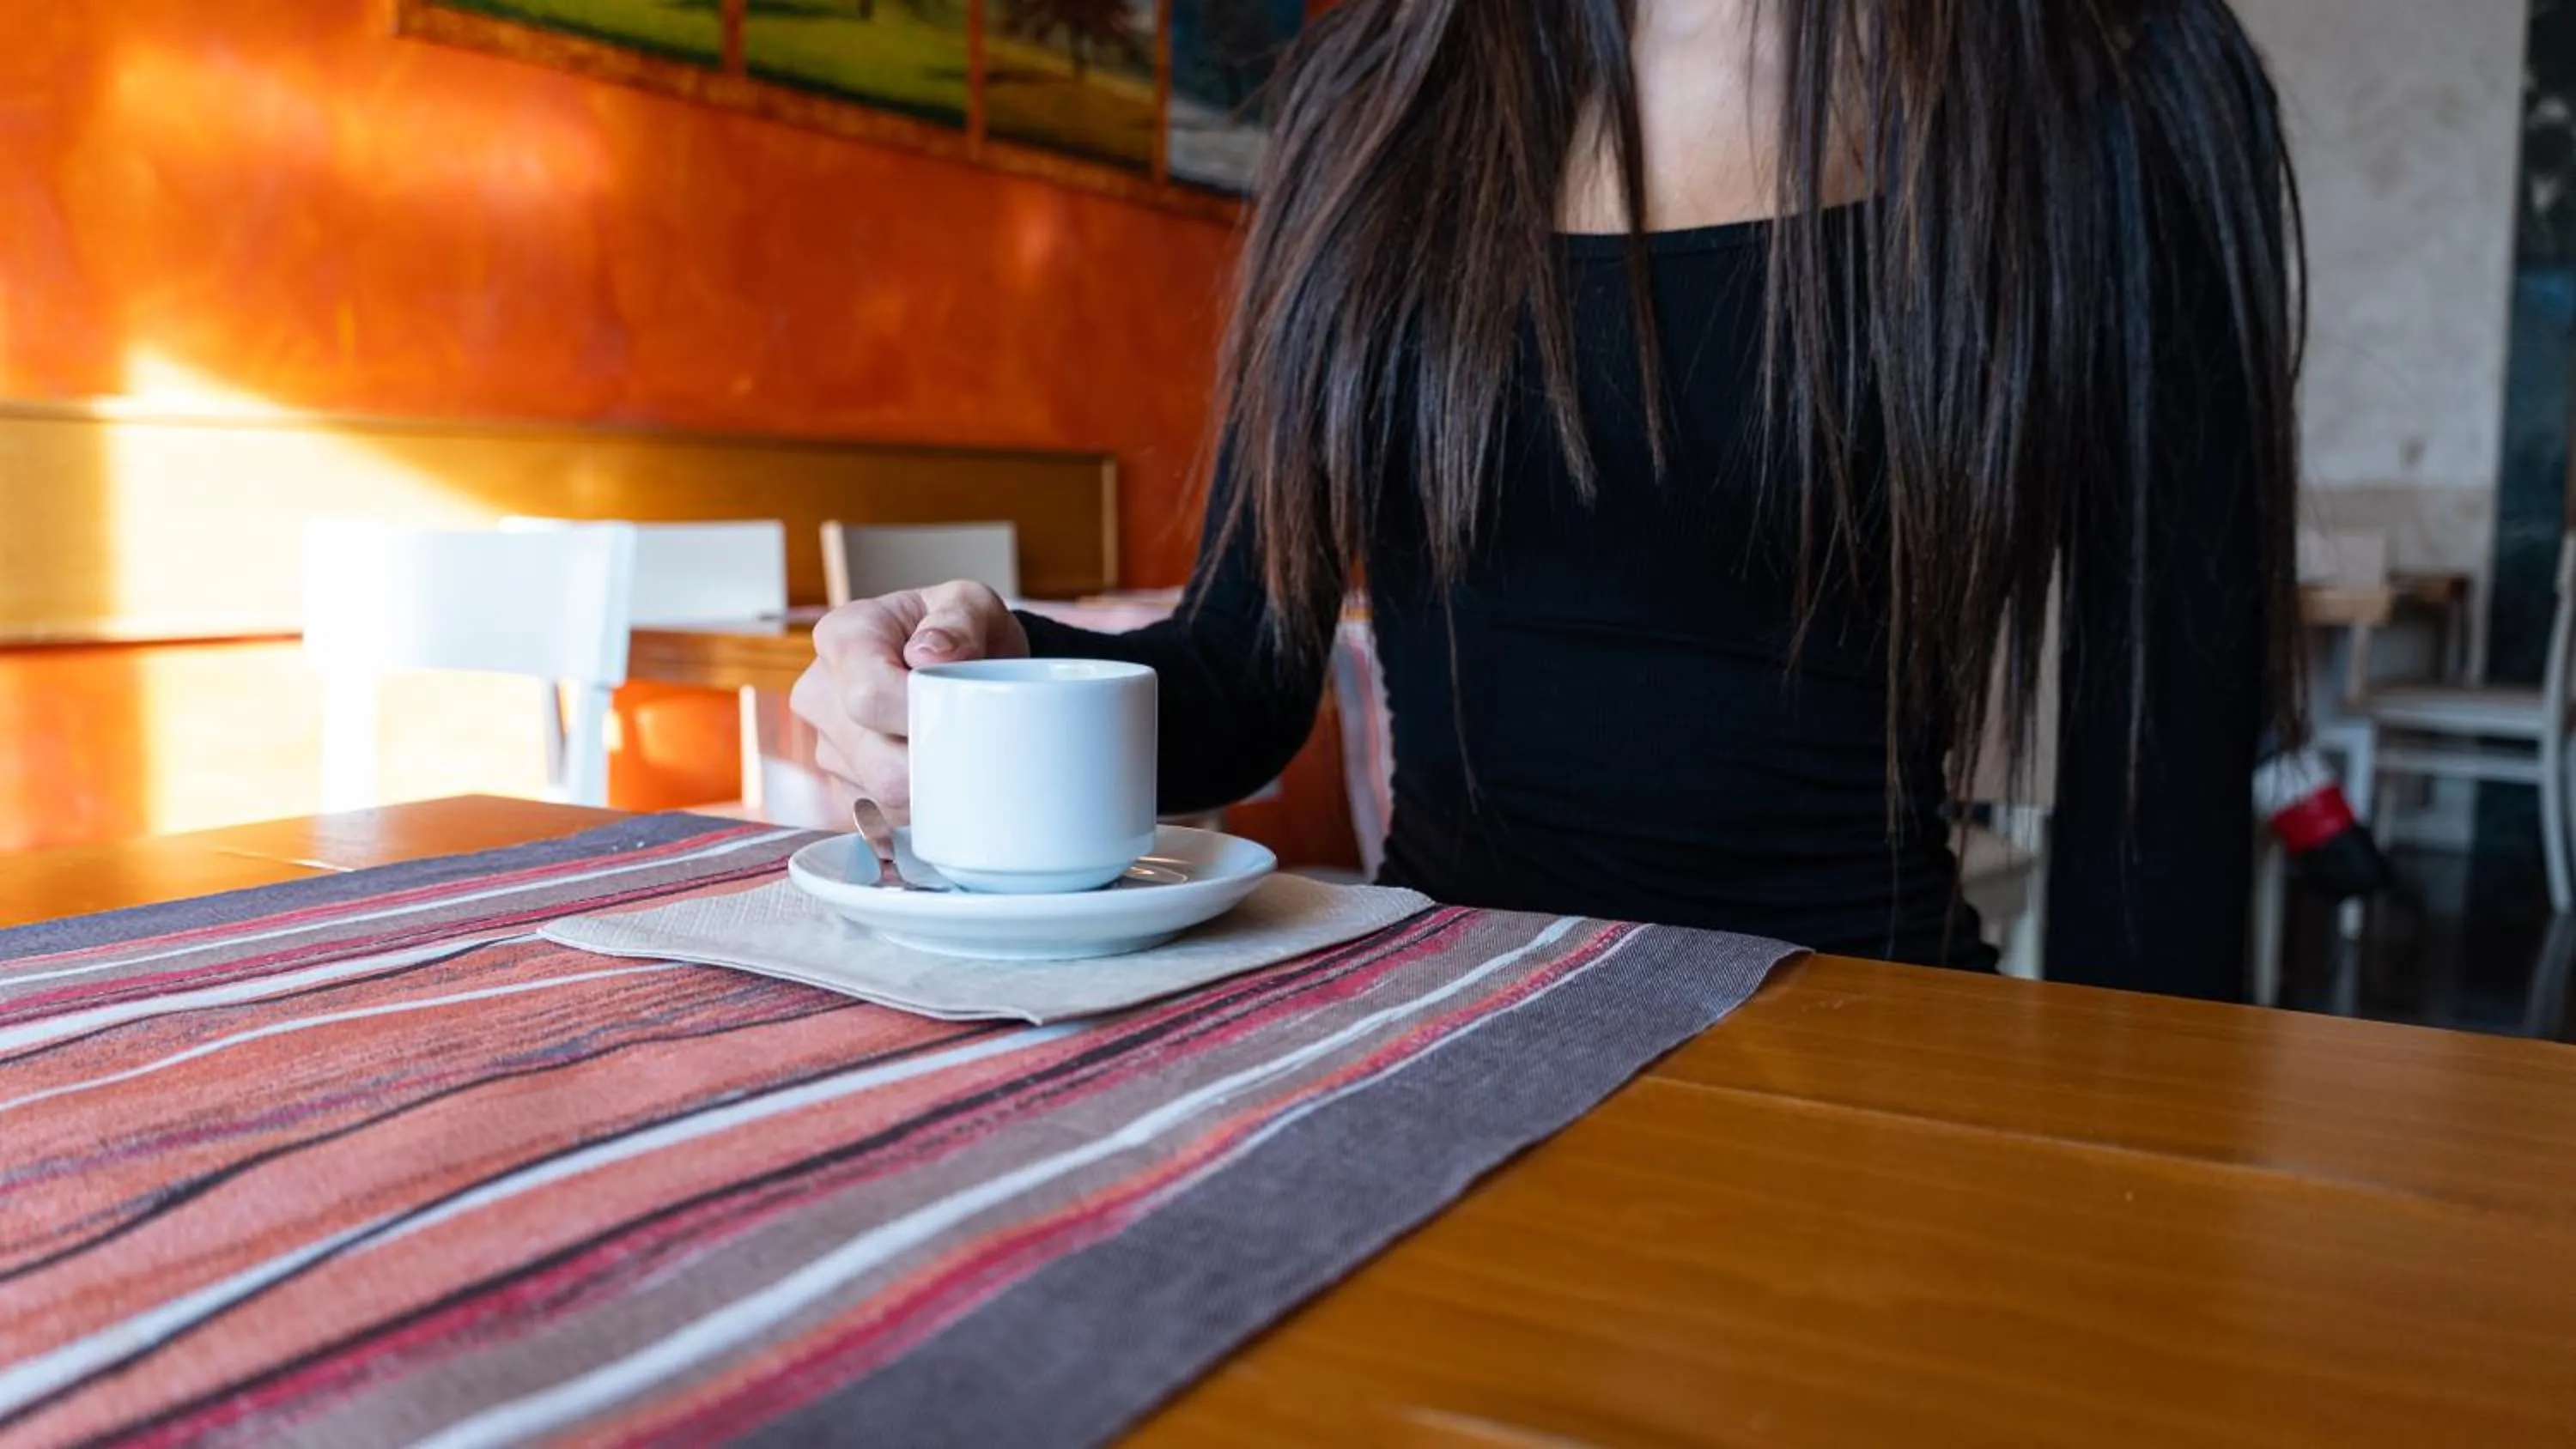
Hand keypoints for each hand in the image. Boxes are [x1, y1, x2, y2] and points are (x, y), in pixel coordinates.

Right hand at [790, 581, 1029, 822]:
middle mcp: (820, 692)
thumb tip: (931, 656)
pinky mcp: (841, 785)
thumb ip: (959, 619)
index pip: (869, 696)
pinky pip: (883, 815)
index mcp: (842, 636)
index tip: (963, 710)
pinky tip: (936, 768)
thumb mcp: (971, 603)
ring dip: (932, 783)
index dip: (921, 716)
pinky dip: (921, 802)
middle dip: (936, 759)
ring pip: (882, 794)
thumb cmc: (960, 629)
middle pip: (876, 761)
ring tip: (955, 743)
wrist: (956, 660)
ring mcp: (826, 743)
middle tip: (975, 736)